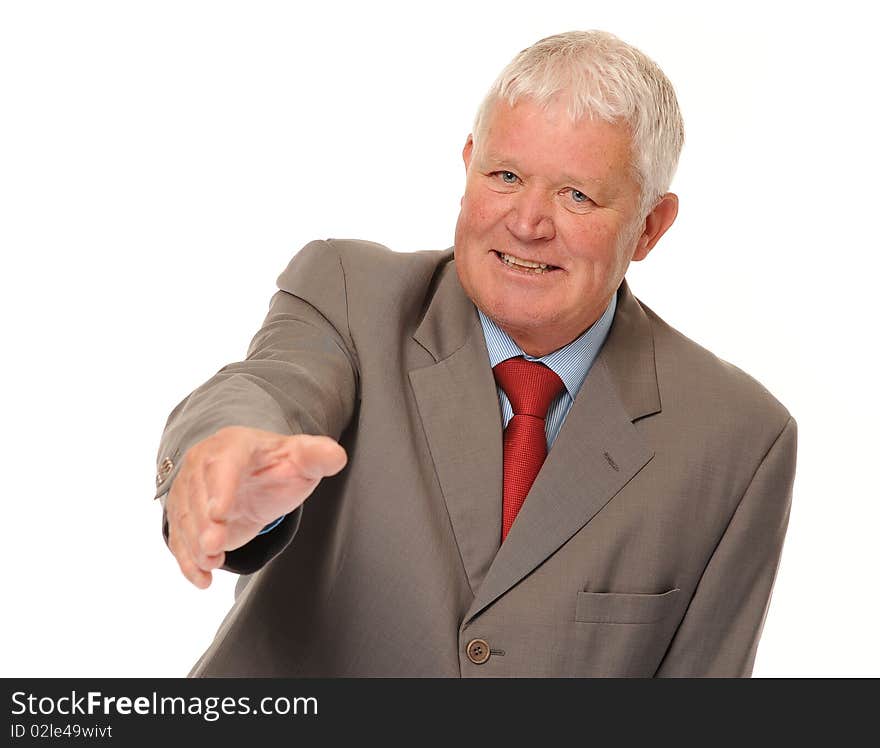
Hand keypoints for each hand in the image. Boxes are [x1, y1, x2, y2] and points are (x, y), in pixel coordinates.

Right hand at [164, 426, 346, 587]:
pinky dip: (187, 560)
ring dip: (193, 544)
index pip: (224, 462)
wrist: (254, 476)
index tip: (220, 513)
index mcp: (234, 445)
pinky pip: (178, 538)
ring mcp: (189, 490)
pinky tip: (201, 579)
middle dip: (203, 522)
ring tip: (210, 563)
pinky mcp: (184, 515)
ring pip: (184, 518)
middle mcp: (203, 464)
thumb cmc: (278, 466)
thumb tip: (336, 457)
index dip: (221, 487)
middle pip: (198, 494)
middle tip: (214, 546)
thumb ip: (318, 456)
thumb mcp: (302, 458)